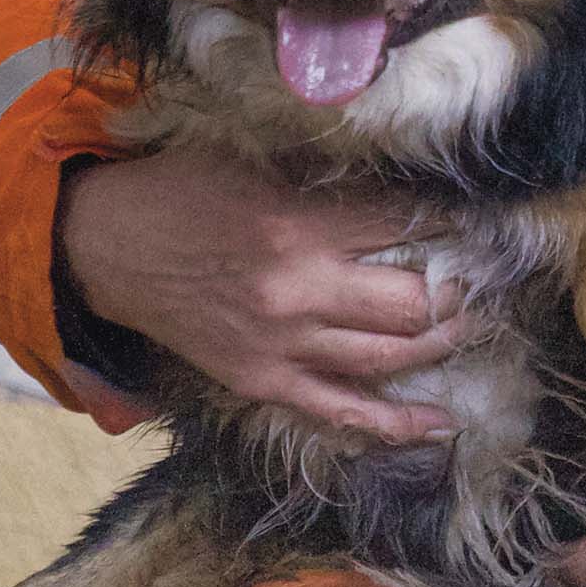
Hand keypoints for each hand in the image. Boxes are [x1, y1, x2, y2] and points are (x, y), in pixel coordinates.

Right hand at [58, 149, 471, 443]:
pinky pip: (343, 413)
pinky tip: (442, 423)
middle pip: (412, 302)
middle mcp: (299, 292)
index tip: (475, 221)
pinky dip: (397, 424)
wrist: (107, 249)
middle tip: (478, 280)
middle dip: (458, 291)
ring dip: (442, 343)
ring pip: (391, 357)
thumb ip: (322, 179)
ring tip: (470, 326)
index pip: (401, 224)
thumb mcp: (252, 162)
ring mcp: (283, 346)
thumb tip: (394, 182)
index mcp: (299, 227)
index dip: (448, 220)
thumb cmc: (179, 193)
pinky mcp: (264, 382)